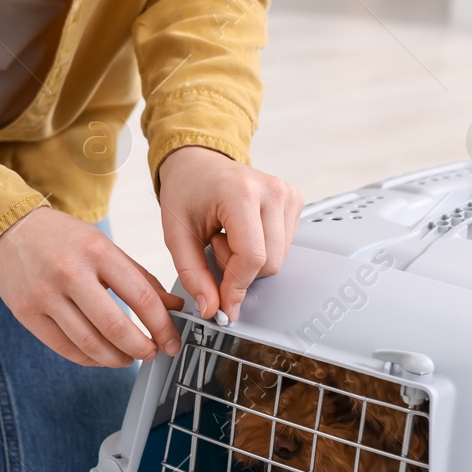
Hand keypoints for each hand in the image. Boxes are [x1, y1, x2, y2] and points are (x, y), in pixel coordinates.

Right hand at [0, 207, 183, 366]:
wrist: (11, 230)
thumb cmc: (63, 239)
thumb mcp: (105, 247)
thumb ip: (140, 277)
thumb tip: (173, 307)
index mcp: (97, 251)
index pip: (141, 297)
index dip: (162, 326)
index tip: (171, 341)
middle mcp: (70, 273)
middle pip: (115, 327)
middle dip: (141, 348)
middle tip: (151, 353)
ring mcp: (45, 295)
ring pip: (89, 344)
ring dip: (116, 359)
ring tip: (127, 358)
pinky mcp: (26, 313)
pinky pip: (64, 348)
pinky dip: (88, 359)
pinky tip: (100, 356)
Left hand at [157, 146, 302, 322]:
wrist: (198, 164)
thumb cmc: (186, 192)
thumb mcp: (176, 236)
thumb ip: (193, 275)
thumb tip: (211, 308)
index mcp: (240, 193)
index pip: (252, 257)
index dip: (237, 287)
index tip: (224, 305)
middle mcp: (272, 191)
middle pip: (269, 263)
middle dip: (239, 271)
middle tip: (215, 248)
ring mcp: (287, 194)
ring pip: (279, 259)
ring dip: (249, 261)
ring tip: (227, 237)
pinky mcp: (295, 201)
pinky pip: (284, 247)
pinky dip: (261, 250)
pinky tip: (242, 233)